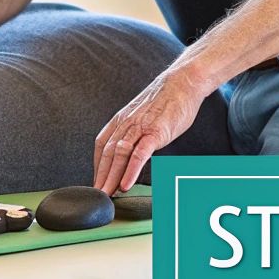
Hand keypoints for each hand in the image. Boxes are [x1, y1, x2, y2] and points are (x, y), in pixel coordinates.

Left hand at [93, 72, 209, 193]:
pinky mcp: (155, 132)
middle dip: (100, 176)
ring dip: (111, 177)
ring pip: (119, 155)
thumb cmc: (166, 100)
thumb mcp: (144, 114)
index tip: (96, 180)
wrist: (182, 83)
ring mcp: (140, 128)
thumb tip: (131, 147)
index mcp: (121, 119)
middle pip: (107, 153)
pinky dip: (130, 171)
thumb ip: (135, 130)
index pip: (102, 145)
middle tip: (97, 195)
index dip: (97, 165)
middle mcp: (126, 123)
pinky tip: (126, 184)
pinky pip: (139, 155)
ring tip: (108, 194)